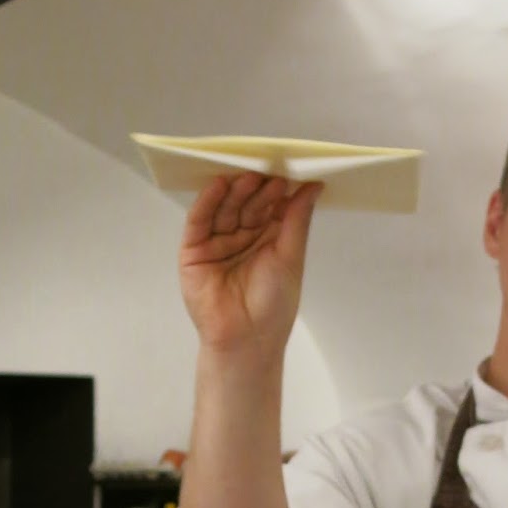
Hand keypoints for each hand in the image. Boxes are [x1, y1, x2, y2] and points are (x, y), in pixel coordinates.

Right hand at [179, 173, 322, 359]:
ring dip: (234, 191)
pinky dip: (207, 202)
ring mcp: (217, 243)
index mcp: (267, 239)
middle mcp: (241, 237)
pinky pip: (199, 221)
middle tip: (267, 170)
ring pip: (224, 209)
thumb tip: (313, 186)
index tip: (287, 169)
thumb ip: (297, 219)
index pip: (270, 206)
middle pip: (246, 204)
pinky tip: (218, 185)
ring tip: (247, 176)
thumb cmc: (274, 304)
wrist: (247, 338)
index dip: (277, 189)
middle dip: (256, 188)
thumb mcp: (291, 256)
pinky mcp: (194, 251)